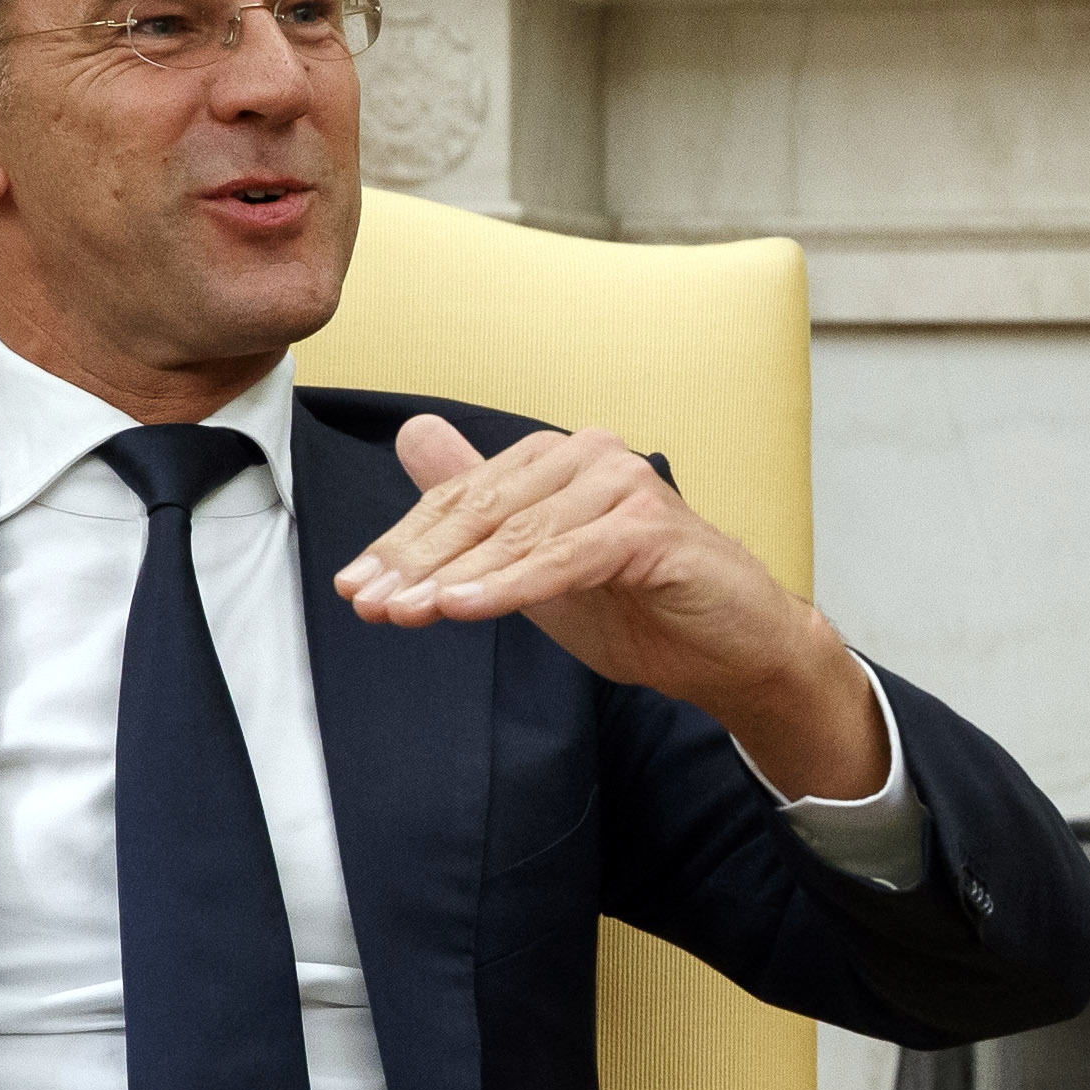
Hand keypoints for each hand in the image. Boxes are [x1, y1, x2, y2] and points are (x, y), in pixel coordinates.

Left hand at [338, 417, 888, 798]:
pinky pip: (565, 558)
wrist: (734, 652)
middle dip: (416, 562)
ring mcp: (624, 485)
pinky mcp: (652, 527)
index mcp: (558, 458)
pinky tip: (461, 608)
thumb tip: (414, 437)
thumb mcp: (538, 567)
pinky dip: (509, 585)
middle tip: (368, 605)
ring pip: (518, 534)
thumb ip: (482, 509)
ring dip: (453, 578)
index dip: (402, 543)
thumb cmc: (642, 608)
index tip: (354, 588)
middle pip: (481, 510)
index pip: (462, 498)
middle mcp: (590, 456)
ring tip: (404, 613)